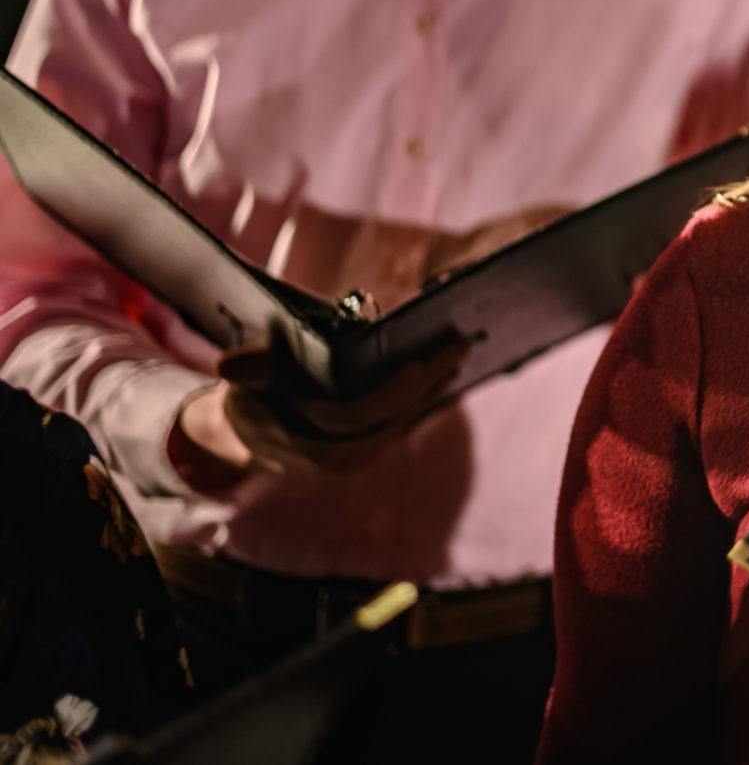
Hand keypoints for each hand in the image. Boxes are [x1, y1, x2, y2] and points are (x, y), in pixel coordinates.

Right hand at [173, 335, 466, 481]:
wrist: (246, 439)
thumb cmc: (249, 400)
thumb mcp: (246, 383)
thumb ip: (252, 372)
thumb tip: (232, 364)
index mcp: (308, 441)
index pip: (358, 415)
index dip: (390, 391)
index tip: (420, 363)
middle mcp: (340, 458)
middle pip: (394, 416)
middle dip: (431, 379)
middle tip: (463, 344)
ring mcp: (359, 458)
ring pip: (406, 420)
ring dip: (437, 387)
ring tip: (464, 352)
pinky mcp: (371, 452)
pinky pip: (406, 422)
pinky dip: (429, 398)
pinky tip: (452, 374)